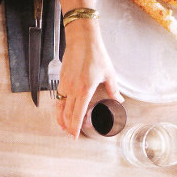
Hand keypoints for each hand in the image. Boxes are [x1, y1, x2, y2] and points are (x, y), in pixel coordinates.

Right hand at [56, 19, 122, 138]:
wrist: (81, 41)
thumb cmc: (95, 54)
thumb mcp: (109, 73)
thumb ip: (113, 89)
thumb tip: (118, 100)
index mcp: (85, 90)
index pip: (78, 114)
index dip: (75, 127)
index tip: (75, 135)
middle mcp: (72, 89)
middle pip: (67, 114)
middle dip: (68, 126)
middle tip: (71, 134)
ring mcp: (65, 85)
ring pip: (59, 107)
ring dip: (60, 119)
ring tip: (63, 127)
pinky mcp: (61, 80)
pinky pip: (58, 98)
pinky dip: (59, 107)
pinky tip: (62, 110)